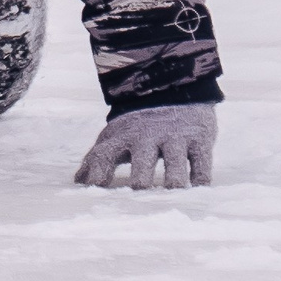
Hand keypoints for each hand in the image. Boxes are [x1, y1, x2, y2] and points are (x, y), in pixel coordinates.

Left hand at [73, 102, 216, 187]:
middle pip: (143, 158)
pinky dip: (200, 176)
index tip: (95, 189)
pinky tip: (198, 187)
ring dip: (174, 177)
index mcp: (122, 137)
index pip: (105, 153)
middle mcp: (148, 137)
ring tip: (172, 190)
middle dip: (141, 175)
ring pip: (176, 160)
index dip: (98, 171)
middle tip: (139, 189)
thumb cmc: (139, 125)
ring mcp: (175, 138)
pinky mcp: (199, 140)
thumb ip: (98, 158)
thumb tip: (79, 181)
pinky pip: (202, 161)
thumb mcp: (116, 136)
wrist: (173, 90)